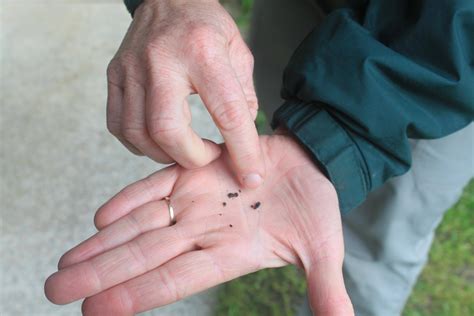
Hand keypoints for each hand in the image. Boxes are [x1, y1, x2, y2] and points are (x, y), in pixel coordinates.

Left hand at [45, 135, 352, 314]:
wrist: (308, 163)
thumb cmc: (315, 207)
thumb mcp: (323, 249)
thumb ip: (324, 288)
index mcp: (229, 254)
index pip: (176, 280)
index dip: (138, 295)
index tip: (97, 311)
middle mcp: (203, 232)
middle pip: (145, 256)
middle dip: (101, 274)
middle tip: (58, 291)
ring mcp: (195, 202)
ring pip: (141, 224)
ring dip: (104, 243)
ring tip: (67, 264)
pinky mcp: (194, 171)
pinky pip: (156, 186)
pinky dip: (129, 198)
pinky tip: (102, 216)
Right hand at [107, 0, 263, 187]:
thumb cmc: (206, 27)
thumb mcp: (239, 53)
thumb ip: (243, 97)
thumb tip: (241, 139)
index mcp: (203, 51)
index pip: (227, 112)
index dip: (243, 151)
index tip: (252, 176)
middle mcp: (161, 59)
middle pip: (167, 130)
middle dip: (192, 158)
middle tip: (209, 156)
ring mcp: (131, 68)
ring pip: (138, 133)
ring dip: (165, 155)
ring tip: (185, 150)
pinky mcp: (114, 75)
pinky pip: (119, 126)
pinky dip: (140, 144)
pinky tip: (159, 140)